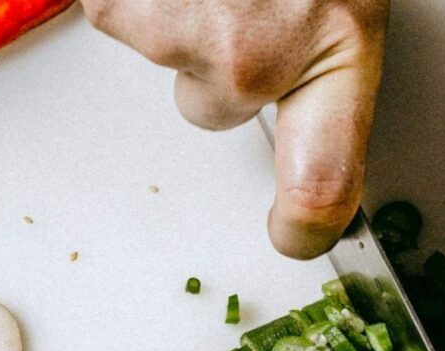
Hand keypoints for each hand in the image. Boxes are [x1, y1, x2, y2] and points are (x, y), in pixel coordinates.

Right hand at [79, 0, 387, 258]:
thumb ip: (317, 60)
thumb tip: (305, 129)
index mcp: (331, 50)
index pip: (325, 183)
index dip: (308, 223)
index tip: (296, 234)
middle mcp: (247, 55)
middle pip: (208, 109)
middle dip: (217, 57)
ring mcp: (172, 27)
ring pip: (158, 50)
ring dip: (178, 6)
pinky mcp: (114, 1)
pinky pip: (115, 9)